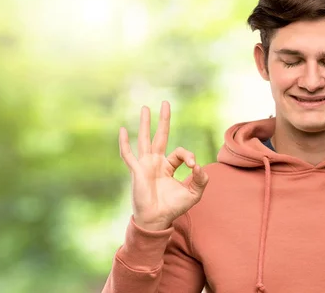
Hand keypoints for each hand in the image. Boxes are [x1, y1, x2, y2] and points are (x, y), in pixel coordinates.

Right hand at [119, 101, 208, 230]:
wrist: (157, 220)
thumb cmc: (173, 208)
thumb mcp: (194, 193)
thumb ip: (201, 179)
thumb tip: (200, 166)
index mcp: (168, 167)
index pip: (180, 153)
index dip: (189, 156)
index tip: (194, 167)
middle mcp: (156, 163)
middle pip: (160, 136)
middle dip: (164, 120)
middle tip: (166, 103)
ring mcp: (145, 165)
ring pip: (145, 140)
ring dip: (146, 124)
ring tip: (145, 107)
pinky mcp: (137, 171)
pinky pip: (129, 155)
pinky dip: (125, 143)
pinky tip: (123, 130)